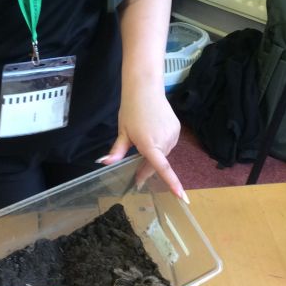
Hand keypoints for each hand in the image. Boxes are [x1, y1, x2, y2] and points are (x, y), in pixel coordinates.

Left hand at [98, 85, 188, 202]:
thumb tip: (103, 163)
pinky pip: (168, 145)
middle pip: (158, 163)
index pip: (162, 168)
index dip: (172, 183)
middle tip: (136, 177)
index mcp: (149, 144)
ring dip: (155, 155)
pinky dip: (161, 146)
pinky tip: (153, 134)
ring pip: (163, 154)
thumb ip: (116, 151)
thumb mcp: (122, 132)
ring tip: (144, 140)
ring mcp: (173, 135)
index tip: (181, 196)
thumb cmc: (131, 110)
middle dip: (147, 170)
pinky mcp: (177, 130)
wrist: (145, 89)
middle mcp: (164, 141)